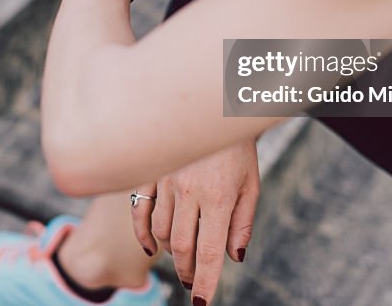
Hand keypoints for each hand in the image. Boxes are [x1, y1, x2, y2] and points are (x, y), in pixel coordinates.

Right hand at [130, 139, 259, 304]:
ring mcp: (166, 180)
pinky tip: (151, 246)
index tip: (200, 302)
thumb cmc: (237, 147)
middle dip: (187, 271)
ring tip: (181, 257)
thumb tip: (233, 258)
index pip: (208, 252)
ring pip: (161, 231)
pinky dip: (143, 232)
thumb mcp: (251, 184)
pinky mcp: (151, 170)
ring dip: (171, 251)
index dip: (204, 282)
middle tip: (191, 281)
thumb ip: (242, 223)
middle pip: (182, 246)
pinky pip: (140, 209)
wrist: (216, 105)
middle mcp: (189, 191)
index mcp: (218, 197)